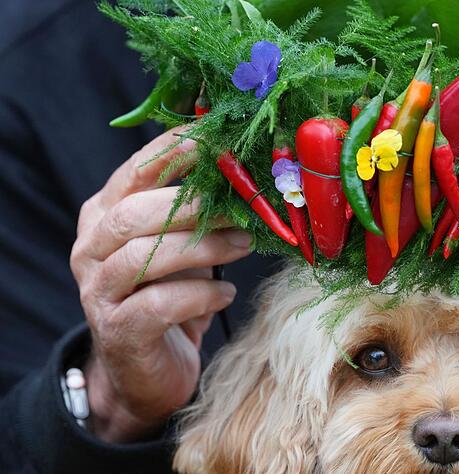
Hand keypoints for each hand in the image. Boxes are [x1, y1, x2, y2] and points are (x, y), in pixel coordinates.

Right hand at [69, 128, 250, 442]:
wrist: (147, 371)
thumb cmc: (170, 297)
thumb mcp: (181, 247)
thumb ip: (197, 213)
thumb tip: (249, 176)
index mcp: (103, 216)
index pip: (133, 172)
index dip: (173, 152)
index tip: (216, 139)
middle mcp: (91, 249)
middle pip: (133, 213)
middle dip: (193, 205)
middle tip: (244, 207)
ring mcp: (98, 292)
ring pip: (143, 256)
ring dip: (203, 248)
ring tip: (245, 245)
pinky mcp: (118, 331)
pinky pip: (159, 304)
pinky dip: (201, 296)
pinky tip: (226, 294)